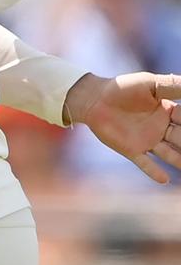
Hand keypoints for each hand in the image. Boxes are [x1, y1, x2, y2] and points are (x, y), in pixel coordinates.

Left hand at [66, 72, 180, 183]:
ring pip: (171, 154)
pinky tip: (165, 180)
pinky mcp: (133, 150)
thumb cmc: (122, 88)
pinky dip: (154, 171)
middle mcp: (162, 129)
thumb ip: (174, 86)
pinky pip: (146, 163)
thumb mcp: (150, 84)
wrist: (93, 98)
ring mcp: (148, 141)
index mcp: (168, 112)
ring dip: (180, 161)